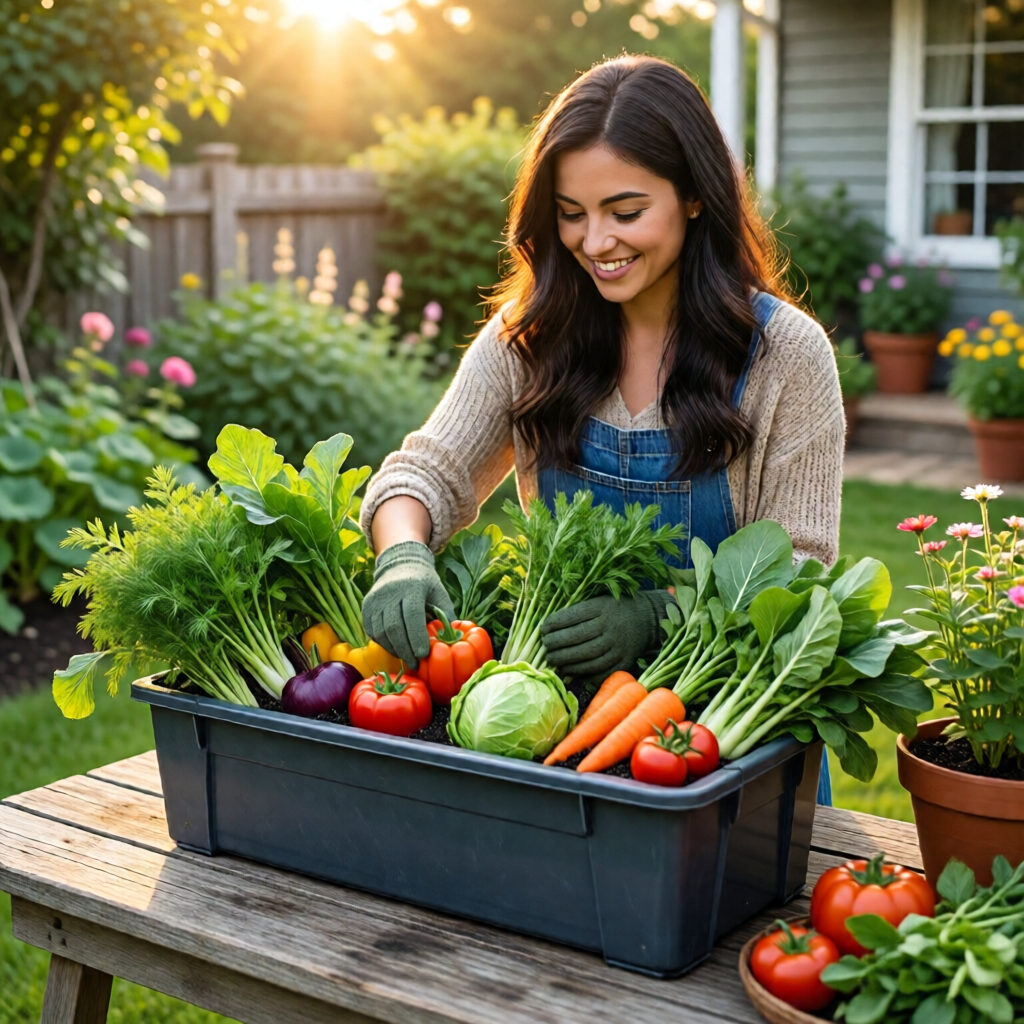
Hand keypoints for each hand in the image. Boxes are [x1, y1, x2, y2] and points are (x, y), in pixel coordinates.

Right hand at [362, 541, 455, 667]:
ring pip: (381, 631)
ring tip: (407, 658)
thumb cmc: (425, 582)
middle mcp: (390, 592)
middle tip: (415, 664)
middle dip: (405, 649)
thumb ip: (447, 615)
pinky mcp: (366, 606)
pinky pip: (372, 631)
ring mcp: (375, 599)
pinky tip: (395, 648)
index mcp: (412, 587)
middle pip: (394, 626)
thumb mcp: (439, 593)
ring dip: (394, 649)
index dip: (417, 636)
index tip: (423, 654)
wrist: (400, 564)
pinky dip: (384, 643)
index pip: (412, 615)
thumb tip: (453, 639)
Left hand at [540, 591, 674, 682]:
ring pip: (588, 657)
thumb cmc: (616, 608)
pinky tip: (570, 672)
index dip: (555, 624)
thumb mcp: (599, 600)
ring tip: (554, 661)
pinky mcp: (624, 661)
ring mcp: (618, 646)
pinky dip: (583, 674)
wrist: (648, 619)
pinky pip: (601, 671)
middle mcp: (611, 626)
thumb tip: (549, 627)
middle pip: (578, 638)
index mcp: (603, 607)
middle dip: (557, 645)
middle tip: (545, 648)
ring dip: (567, 661)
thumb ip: (577, 611)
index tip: (543, 629)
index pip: (573, 616)